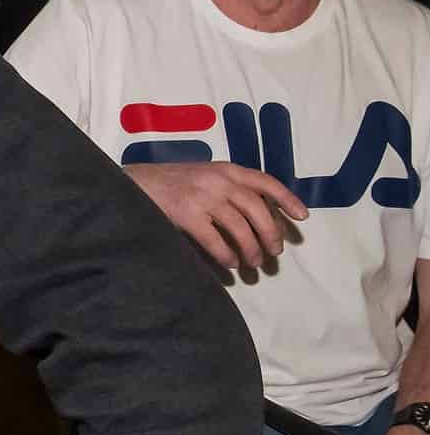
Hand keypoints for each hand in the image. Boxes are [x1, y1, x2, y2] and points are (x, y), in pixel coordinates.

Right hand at [124, 161, 306, 273]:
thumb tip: (258, 214)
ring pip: (240, 227)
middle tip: (274, 252)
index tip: (302, 218)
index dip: (287, 199)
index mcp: (226, 169)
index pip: (265, 182)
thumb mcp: (204, 176)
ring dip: (251, 249)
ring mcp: (202, 197)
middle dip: (271, 233)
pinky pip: (215, 239)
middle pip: (257, 209)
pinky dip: (226, 255)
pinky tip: (230, 265)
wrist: (132, 183)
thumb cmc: (169, 182)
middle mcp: (219, 180)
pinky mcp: (186, 214)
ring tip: (253, 263)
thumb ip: (228, 187)